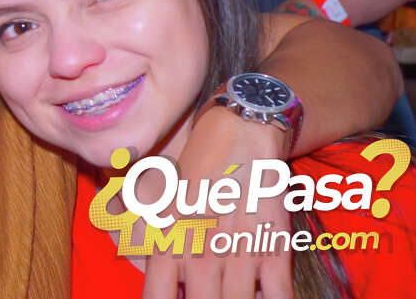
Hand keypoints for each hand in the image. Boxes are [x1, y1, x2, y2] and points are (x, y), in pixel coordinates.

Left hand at [142, 108, 292, 298]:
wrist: (239, 133)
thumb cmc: (196, 166)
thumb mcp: (160, 198)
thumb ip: (150, 233)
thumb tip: (138, 254)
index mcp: (168, 243)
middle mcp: (200, 254)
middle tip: (207, 294)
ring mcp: (238, 254)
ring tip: (231, 292)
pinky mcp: (274, 249)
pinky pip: (278, 297)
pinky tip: (267, 297)